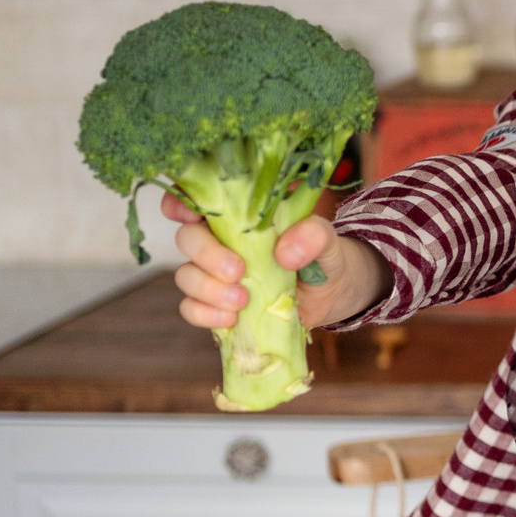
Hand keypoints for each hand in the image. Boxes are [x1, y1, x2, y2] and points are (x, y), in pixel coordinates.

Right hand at [163, 192, 384, 330]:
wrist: (334, 292)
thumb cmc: (324, 254)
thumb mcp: (326, 239)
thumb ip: (312, 235)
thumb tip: (285, 253)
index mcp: (240, 213)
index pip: (196, 198)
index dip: (180, 202)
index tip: (189, 215)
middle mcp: (220, 239)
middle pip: (187, 238)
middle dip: (206, 255)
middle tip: (238, 271)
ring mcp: (215, 274)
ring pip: (186, 275)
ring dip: (208, 289)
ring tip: (242, 300)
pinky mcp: (218, 304)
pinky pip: (192, 308)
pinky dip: (205, 314)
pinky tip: (231, 318)